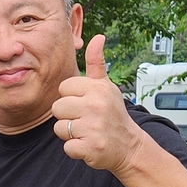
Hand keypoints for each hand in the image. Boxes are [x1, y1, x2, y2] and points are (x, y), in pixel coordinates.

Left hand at [51, 34, 146, 174]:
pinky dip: (75, 149)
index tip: (85, 103)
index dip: (71, 97)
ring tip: (87, 131)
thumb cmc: (113, 114)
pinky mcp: (90, 148)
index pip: (63, 88)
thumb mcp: (107, 86)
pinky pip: (67, 147)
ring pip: (59, 128)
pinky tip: (88, 144)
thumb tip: (98, 37)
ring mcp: (93, 128)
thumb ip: (97, 63)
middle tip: (85, 119)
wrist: (129, 146)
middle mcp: (95, 106)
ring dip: (70, 133)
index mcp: (97, 88)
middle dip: (68, 116)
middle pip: (57, 108)